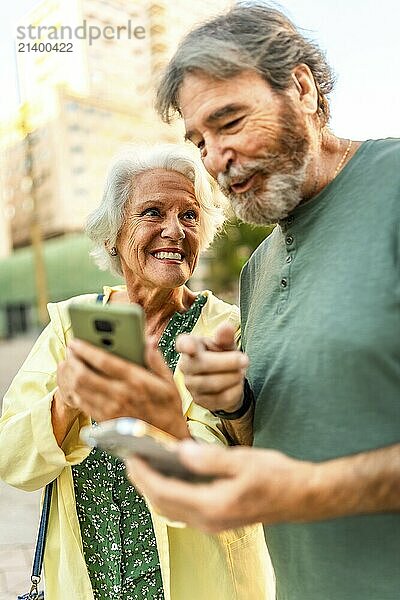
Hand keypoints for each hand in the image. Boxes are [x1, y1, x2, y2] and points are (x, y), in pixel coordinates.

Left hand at [58, 339, 188, 438]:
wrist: (166, 439)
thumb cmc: (168, 408)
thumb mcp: (169, 382)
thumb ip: (156, 360)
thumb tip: (149, 341)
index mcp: (137, 381)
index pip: (105, 361)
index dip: (86, 350)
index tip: (77, 341)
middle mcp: (121, 395)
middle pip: (85, 375)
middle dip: (73, 360)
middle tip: (70, 351)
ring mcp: (111, 410)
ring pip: (79, 389)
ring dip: (69, 374)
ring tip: (69, 363)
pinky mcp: (104, 421)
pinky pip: (81, 403)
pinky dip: (73, 390)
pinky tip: (74, 382)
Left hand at [127, 440, 315, 531]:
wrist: (302, 496)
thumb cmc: (277, 477)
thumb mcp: (243, 461)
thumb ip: (209, 458)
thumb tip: (180, 451)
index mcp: (212, 505)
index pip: (164, 492)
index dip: (144, 475)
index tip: (131, 457)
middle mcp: (208, 520)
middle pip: (162, 505)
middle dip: (143, 483)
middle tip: (130, 461)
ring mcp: (213, 523)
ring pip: (171, 510)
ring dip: (154, 490)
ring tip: (145, 467)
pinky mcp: (218, 519)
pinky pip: (183, 509)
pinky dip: (170, 494)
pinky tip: (170, 476)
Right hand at [176, 322, 247, 412]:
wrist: (226, 379)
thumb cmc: (222, 355)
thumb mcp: (225, 344)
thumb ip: (225, 337)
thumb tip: (226, 326)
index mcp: (190, 345)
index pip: (183, 343)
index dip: (186, 345)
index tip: (191, 347)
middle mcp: (185, 366)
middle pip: (203, 365)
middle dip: (228, 362)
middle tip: (245, 359)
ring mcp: (190, 385)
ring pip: (212, 383)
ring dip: (233, 377)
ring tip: (241, 372)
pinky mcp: (200, 401)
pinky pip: (220, 398)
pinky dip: (235, 390)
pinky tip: (237, 384)